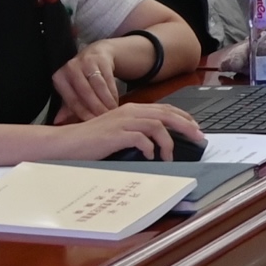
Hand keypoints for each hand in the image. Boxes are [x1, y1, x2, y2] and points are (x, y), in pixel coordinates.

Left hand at [50, 44, 133, 123]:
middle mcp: (71, 68)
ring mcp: (87, 62)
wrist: (96, 54)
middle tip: (106, 121)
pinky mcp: (101, 59)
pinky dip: (113, 94)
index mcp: (60, 78)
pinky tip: (116, 103)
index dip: (84, 114)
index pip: (72, 100)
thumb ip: (67, 108)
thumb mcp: (72, 90)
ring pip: (99, 86)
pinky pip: (109, 80)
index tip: (93, 125)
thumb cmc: (81, 77)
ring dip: (107, 102)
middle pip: (86, 92)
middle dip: (97, 109)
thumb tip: (59, 122)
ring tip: (113, 114)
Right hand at [65, 101, 201, 163]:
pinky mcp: (115, 134)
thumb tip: (158, 142)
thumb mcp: (117, 131)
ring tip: (170, 156)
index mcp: (131, 109)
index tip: (196, 127)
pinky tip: (150, 157)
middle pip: (166, 114)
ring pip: (157, 125)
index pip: (164, 109)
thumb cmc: (91, 140)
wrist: (66, 143)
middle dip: (186, 126)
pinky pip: (141, 138)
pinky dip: (150, 148)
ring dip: (168, 142)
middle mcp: (129, 112)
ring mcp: (122, 122)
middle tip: (199, 138)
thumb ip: (136, 131)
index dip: (183, 117)